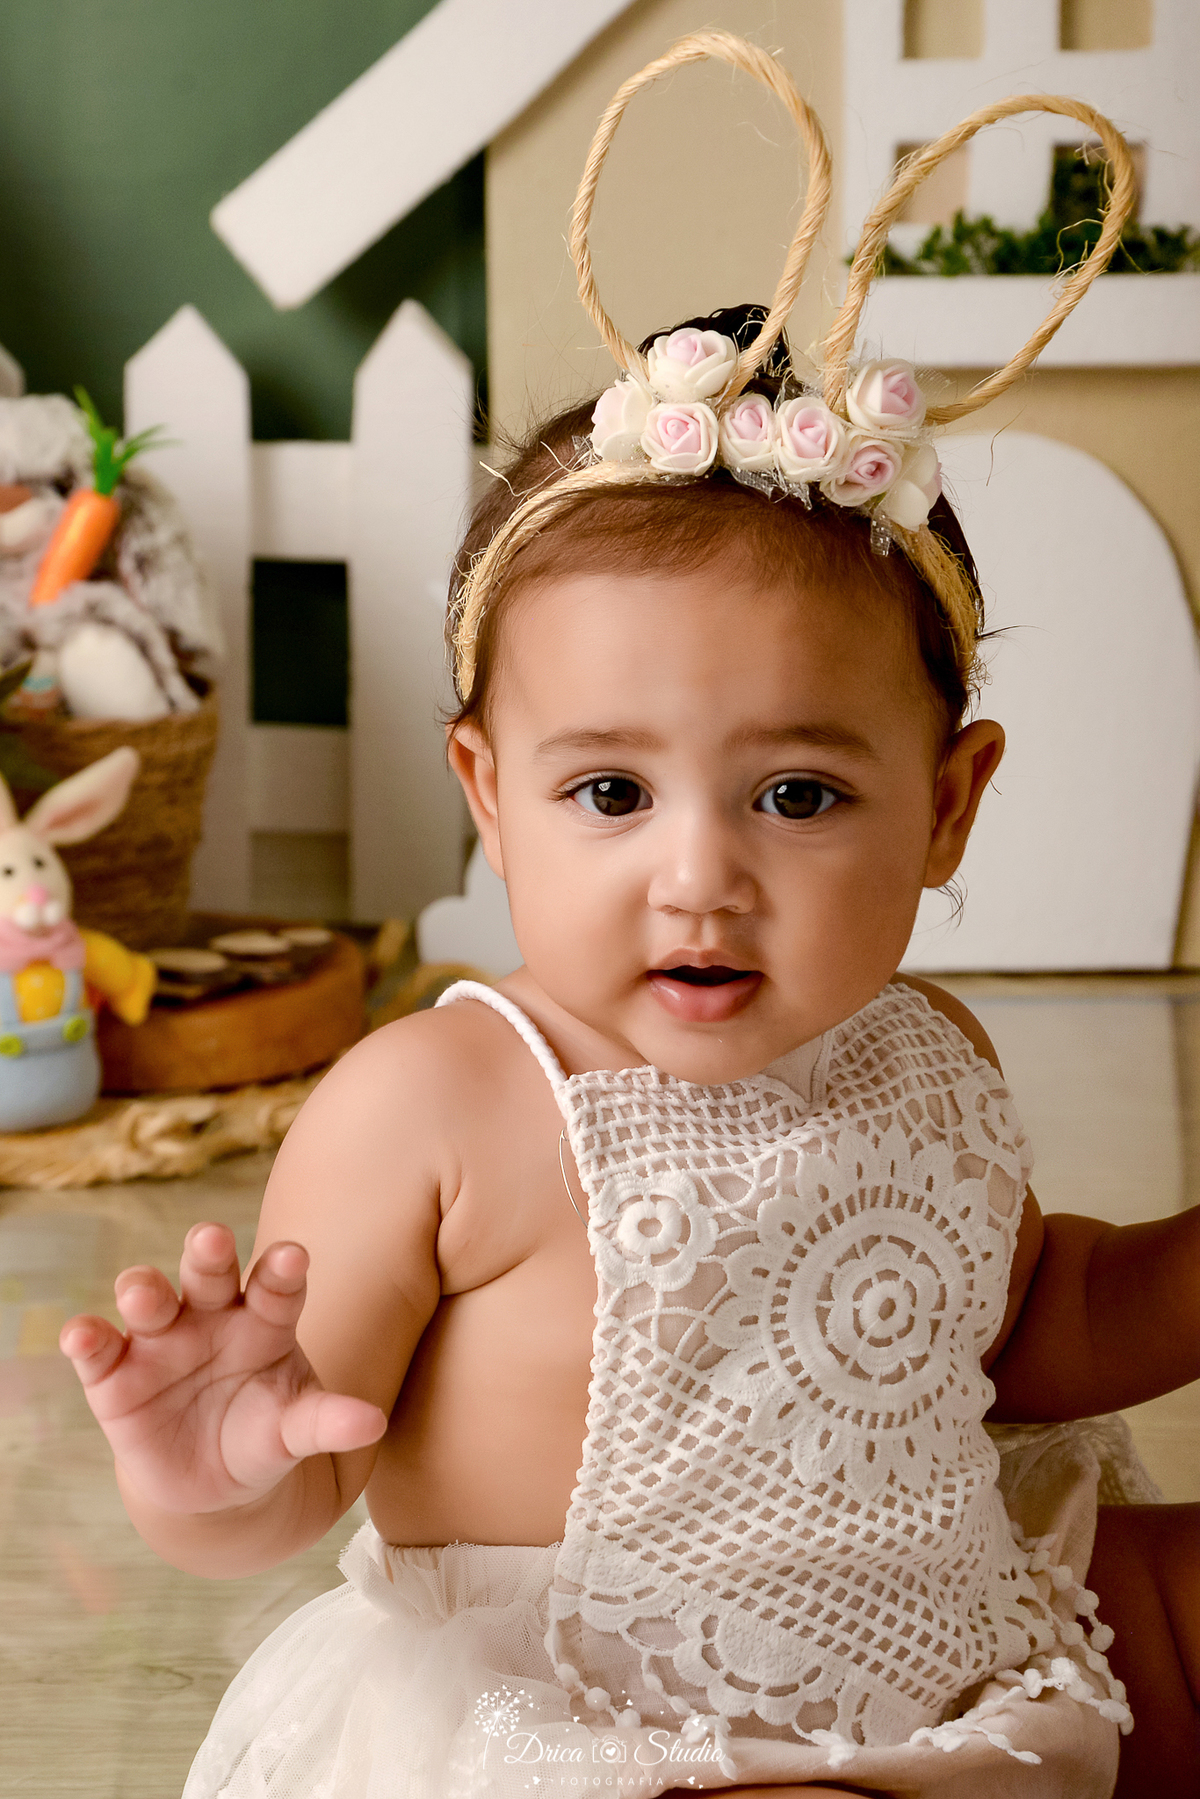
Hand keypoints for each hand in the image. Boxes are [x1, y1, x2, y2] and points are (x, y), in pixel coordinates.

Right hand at [59, 1222, 386, 1516]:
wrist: (212, 1483)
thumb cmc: (263, 1433)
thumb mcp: (294, 1430)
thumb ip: (326, 1422)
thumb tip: (373, 1424)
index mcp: (266, 1317)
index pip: (277, 1284)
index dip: (283, 1269)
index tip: (293, 1256)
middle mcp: (212, 1314)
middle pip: (210, 1272)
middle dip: (208, 1253)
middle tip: (212, 1239)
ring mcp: (160, 1339)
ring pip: (149, 1298)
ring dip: (143, 1289)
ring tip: (142, 1293)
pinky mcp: (114, 1375)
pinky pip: (98, 1349)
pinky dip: (86, 1338)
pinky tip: (80, 1334)